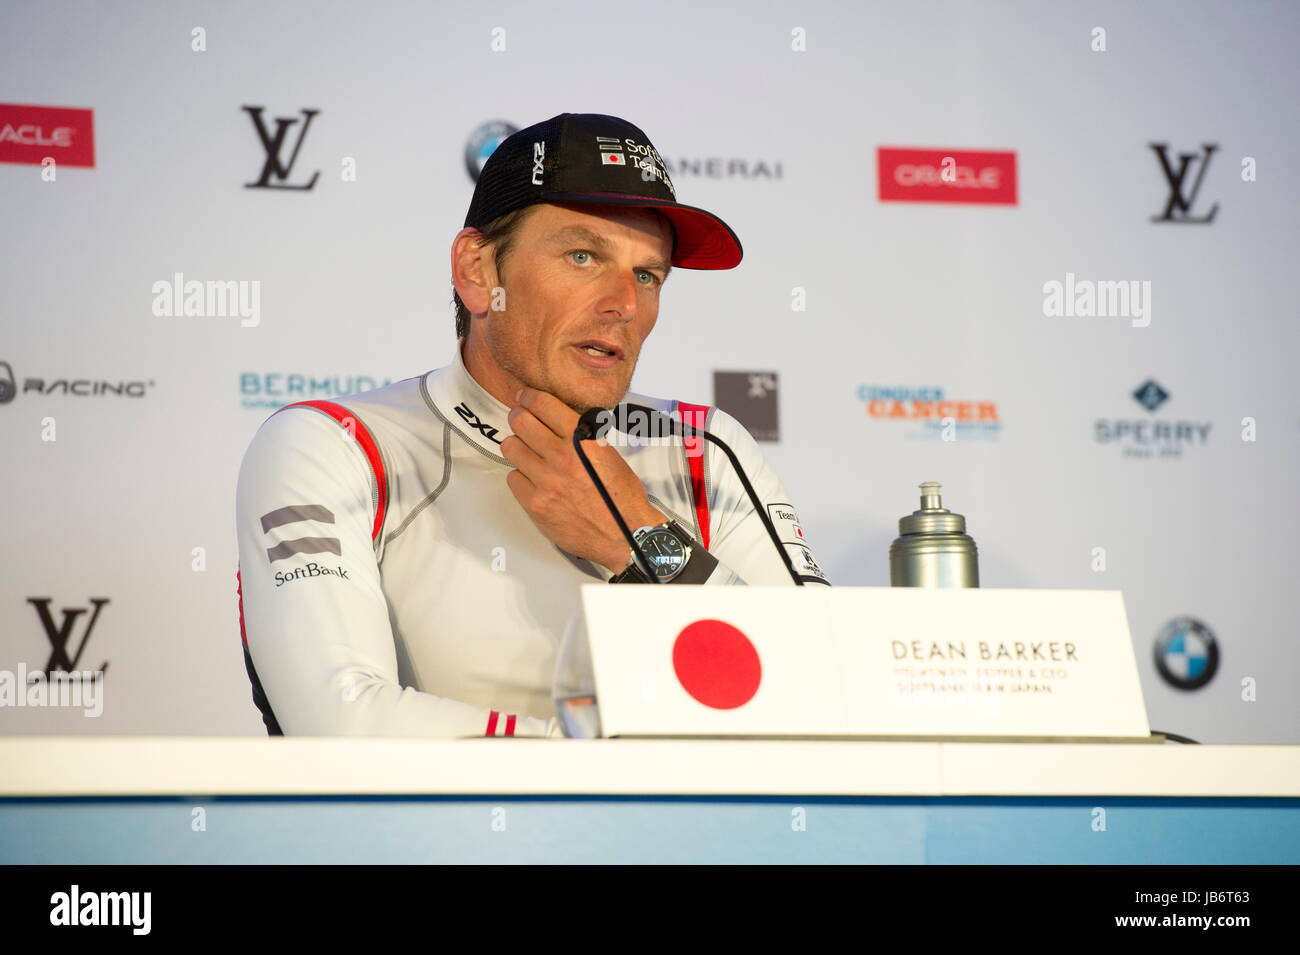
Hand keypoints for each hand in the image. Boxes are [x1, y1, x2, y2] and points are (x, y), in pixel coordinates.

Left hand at [501, 387, 665, 573]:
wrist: (625, 535)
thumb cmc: (621, 499)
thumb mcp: (609, 453)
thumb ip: (582, 435)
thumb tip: (559, 421)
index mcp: (583, 439)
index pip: (543, 404)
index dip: (528, 397)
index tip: (524, 397)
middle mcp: (563, 456)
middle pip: (520, 421)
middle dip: (518, 417)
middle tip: (520, 420)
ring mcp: (546, 481)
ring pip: (511, 448)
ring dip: (517, 447)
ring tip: (525, 452)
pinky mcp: (536, 504)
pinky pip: (513, 478)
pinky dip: (520, 476)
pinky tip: (532, 479)